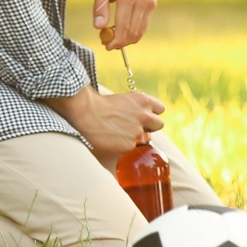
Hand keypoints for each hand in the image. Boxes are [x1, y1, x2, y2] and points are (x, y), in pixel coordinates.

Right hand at [48, 87, 164, 158]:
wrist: (86, 113)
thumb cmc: (101, 104)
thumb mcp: (125, 99)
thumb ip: (137, 106)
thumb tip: (144, 112)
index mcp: (144, 101)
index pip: (160, 109)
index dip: (152, 113)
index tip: (144, 115)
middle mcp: (145, 116)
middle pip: (159, 124)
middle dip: (150, 126)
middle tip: (136, 126)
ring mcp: (137, 131)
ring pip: (144, 137)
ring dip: (135, 136)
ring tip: (118, 131)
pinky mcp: (129, 145)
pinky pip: (130, 146)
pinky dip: (123, 144)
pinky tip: (111, 138)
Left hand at [92, 0, 155, 50]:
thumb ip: (100, 8)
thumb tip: (99, 28)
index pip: (123, 27)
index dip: (115, 41)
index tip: (106, 46)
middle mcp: (142, 0)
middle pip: (134, 32)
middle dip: (121, 42)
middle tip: (109, 43)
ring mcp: (150, 1)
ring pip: (141, 30)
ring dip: (128, 37)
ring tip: (115, 35)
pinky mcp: (153, 2)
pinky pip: (145, 22)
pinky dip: (135, 29)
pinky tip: (123, 27)